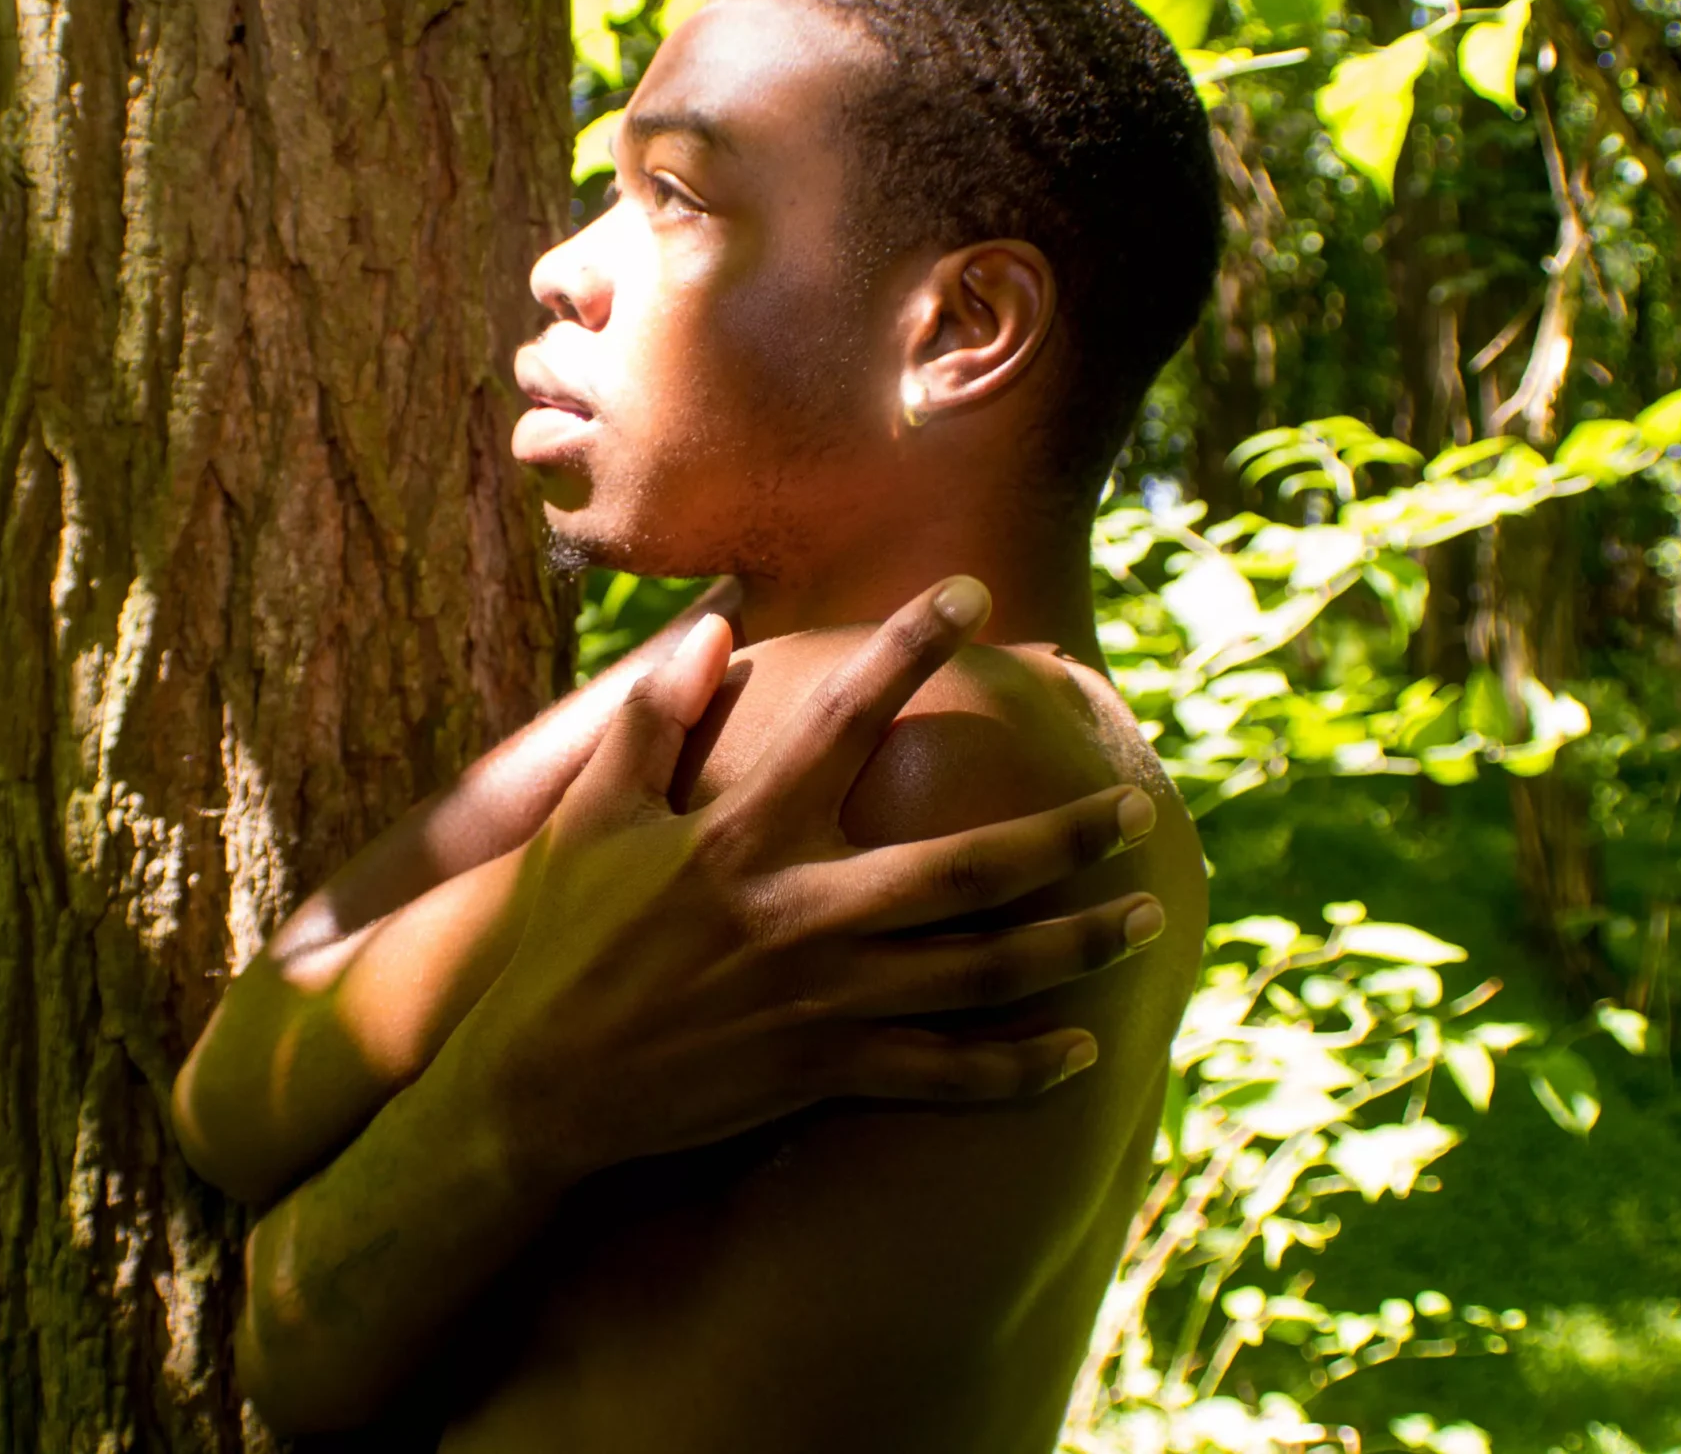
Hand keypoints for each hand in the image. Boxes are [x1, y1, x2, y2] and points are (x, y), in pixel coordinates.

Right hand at [441, 576, 1165, 1183]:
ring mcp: (819, 999)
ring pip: (978, 971)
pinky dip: (1019, 1065)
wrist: (537, 1087)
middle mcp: (798, 912)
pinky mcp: (822, 1073)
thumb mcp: (589, 819)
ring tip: (1143, 914)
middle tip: (1135, 807)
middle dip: (1064, 839)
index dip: (909, 647)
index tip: (973, 593)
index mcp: (741, 836)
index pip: (843, 719)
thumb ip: (653, 721)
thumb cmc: (560, 941)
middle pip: (965, 869)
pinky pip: (944, 1073)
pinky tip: (1080, 1045)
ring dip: (1072, 943)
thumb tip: (711, 630)